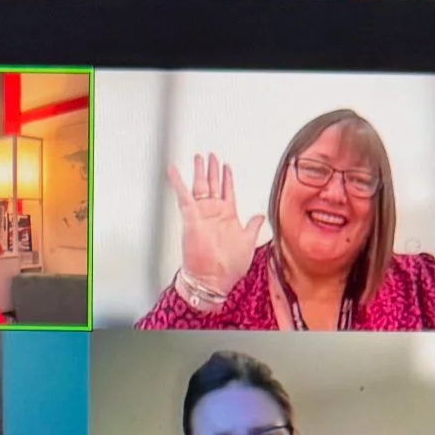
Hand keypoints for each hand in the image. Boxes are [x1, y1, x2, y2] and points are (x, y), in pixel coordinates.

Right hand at [166, 152, 266, 295]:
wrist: (213, 279)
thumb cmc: (228, 267)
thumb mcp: (249, 243)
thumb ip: (253, 227)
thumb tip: (260, 217)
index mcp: (228, 217)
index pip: (227, 191)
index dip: (227, 178)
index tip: (226, 167)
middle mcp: (214, 213)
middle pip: (213, 184)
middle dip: (213, 169)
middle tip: (211, 156)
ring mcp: (201, 214)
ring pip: (200, 185)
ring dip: (199, 171)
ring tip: (199, 158)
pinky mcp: (190, 216)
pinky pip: (183, 195)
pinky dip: (178, 182)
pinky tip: (174, 171)